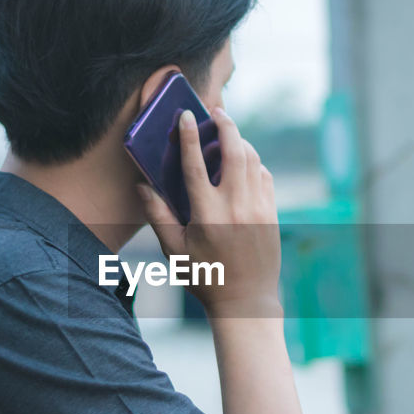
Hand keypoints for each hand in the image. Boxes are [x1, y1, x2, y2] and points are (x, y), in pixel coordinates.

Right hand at [136, 107, 280, 316]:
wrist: (246, 300)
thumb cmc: (205, 278)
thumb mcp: (174, 251)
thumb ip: (158, 216)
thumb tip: (142, 187)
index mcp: (207, 215)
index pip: (196, 165)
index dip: (189, 137)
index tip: (185, 117)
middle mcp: (235, 207)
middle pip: (233, 151)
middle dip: (226, 125)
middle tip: (217, 113)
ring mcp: (258, 209)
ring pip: (252, 160)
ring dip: (240, 142)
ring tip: (228, 135)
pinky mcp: (271, 213)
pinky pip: (264, 177)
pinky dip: (254, 164)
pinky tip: (243, 164)